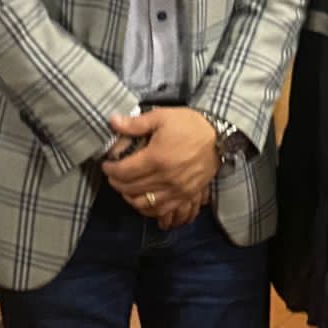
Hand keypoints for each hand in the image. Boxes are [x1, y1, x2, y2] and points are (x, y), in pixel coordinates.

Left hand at [103, 108, 219, 222]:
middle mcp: (165, 178)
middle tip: (113, 174)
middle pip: (131, 188)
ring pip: (143, 203)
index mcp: (157, 158)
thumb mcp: (162, 117)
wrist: (220, 136)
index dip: (111, 170)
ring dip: (129, 197)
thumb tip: (112, 122)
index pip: (124, 171)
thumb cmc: (190, 124)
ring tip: (125, 187)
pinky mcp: (186, 196)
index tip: (107, 165)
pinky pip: (161, 210)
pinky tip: (142, 200)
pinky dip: (147, 208)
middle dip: (116, 182)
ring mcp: (177, 190)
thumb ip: (135, 123)